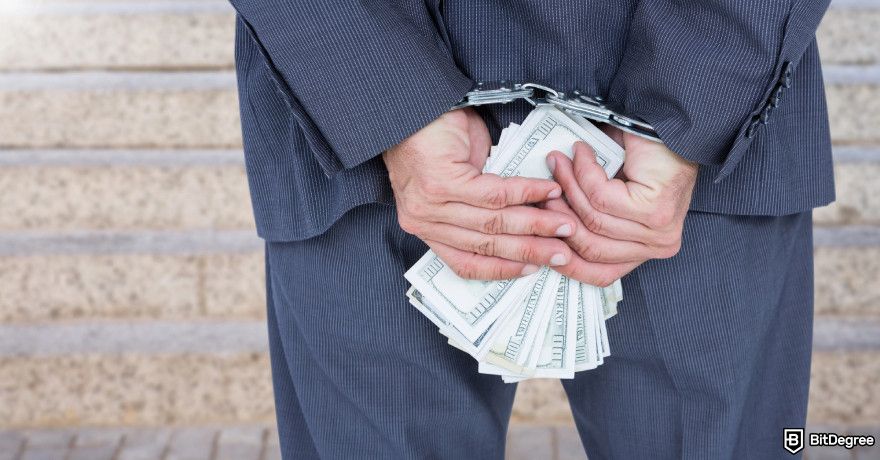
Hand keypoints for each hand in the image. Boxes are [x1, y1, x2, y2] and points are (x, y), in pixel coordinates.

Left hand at [384, 108, 578, 279]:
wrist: (413, 107)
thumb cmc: (434, 140)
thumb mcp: (457, 183)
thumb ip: (480, 207)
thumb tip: (525, 224)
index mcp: (426, 228)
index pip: (465, 263)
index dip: (502, 269)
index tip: (532, 270)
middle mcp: (424, 222)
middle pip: (486, 245)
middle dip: (529, 250)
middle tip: (561, 253)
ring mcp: (431, 204)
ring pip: (494, 222)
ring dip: (536, 224)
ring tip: (563, 224)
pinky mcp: (443, 183)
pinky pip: (495, 195)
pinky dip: (527, 193)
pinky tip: (548, 191)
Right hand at [545, 130, 697, 285]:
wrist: (672, 127)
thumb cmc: (644, 156)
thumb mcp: (610, 196)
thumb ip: (585, 214)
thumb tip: (545, 218)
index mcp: (644, 249)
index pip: (601, 273)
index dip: (567, 260)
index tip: (542, 238)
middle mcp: (655, 246)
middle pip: (590, 247)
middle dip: (559, 216)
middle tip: (545, 189)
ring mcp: (657, 231)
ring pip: (593, 219)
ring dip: (569, 186)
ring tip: (560, 162)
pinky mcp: (654, 210)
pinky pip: (602, 198)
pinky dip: (584, 173)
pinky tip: (582, 153)